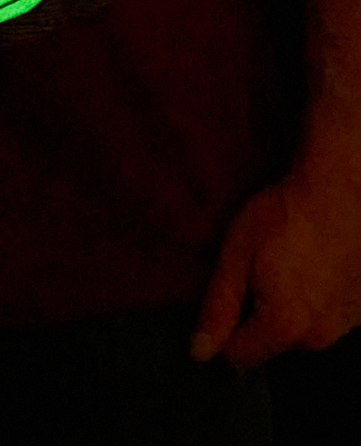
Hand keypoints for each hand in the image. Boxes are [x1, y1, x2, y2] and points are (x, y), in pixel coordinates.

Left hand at [190, 167, 360, 368]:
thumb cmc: (285, 214)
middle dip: (258, 313)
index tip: (229, 288)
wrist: (343, 189)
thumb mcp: (236, 252)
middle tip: (259, 265)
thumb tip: (199, 352)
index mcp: (284, 327)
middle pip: (272, 342)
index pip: (239, 355)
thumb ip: (218, 305)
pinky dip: (318, 296)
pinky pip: (328, 314)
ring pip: (302, 328)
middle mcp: (320, 336)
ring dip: (291, 305)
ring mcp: (347, 325)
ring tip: (290, 259)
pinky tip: (315, 262)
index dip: (224, 326)